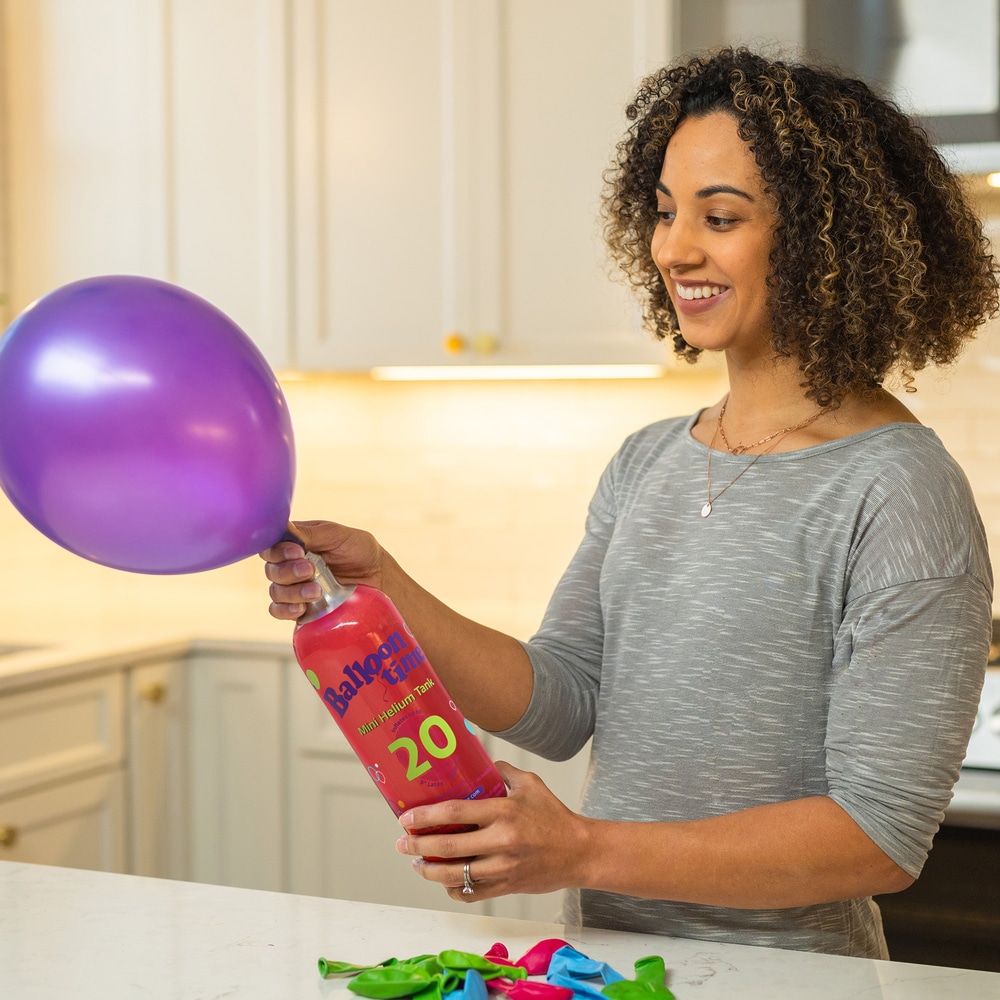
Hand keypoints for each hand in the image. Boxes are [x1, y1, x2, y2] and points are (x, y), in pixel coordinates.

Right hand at [260, 520, 385, 619]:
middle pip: (271, 570)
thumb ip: (310, 534)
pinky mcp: (300, 608)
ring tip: (316, 591)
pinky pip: (280, 611)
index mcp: (295, 544)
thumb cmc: (359, 551)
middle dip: (288, 571)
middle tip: (310, 570)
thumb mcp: (338, 536)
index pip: (271, 546)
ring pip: (276, 592)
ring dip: (292, 592)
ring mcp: (294, 588)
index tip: (297, 552)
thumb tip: (283, 529)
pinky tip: (301, 608)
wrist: (379, 578)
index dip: (279, 550)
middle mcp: (290, 565)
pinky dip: (286, 610)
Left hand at [394, 761, 590, 901]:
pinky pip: (471, 893)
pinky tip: (444, 880)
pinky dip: (453, 889)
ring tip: (416, 864)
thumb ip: (501, 772)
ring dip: (429, 870)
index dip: (426, 816)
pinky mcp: (507, 887)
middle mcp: (501, 841)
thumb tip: (476, 763)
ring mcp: (503, 868)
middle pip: (448, 847)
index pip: (455, 813)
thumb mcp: (530, 784)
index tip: (406, 818)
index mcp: (504, 812)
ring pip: (455, 875)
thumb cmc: (554, 815)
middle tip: (402, 844)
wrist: (579, 851)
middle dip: (418, 846)